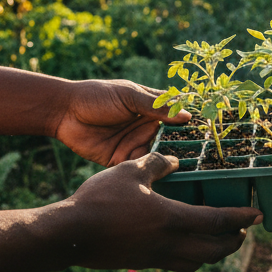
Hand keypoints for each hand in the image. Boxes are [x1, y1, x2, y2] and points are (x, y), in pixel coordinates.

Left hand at [54, 79, 188, 165]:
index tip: (207, 133)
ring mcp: (133, 143)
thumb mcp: (129, 97)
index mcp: (150, 108)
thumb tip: (187, 116)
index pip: (175, 116)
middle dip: (182, 148)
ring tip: (181, 168)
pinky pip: (137, 167)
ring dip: (165, 161)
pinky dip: (145, 171)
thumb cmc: (97, 96)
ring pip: (156, 155)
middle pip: (170, 140)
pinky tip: (156, 175)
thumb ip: (157, 107)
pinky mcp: (120, 159)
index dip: (189, 124)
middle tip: (200, 157)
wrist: (64, 112)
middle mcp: (145, 127)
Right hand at [62, 152, 261, 271]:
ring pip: (197, 262)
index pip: (219, 222)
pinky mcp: (142, 263)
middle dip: (234, 241)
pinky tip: (185, 243)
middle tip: (243, 230)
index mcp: (173, 220)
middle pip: (215, 250)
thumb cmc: (99, 200)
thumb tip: (174, 160)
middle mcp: (170, 244)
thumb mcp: (129, 171)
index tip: (258, 215)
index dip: (242, 218)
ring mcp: (156, 258)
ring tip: (219, 238)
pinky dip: (191, 256)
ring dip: (214, 253)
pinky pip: (177, 264)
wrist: (69, 235)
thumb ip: (157, 163)